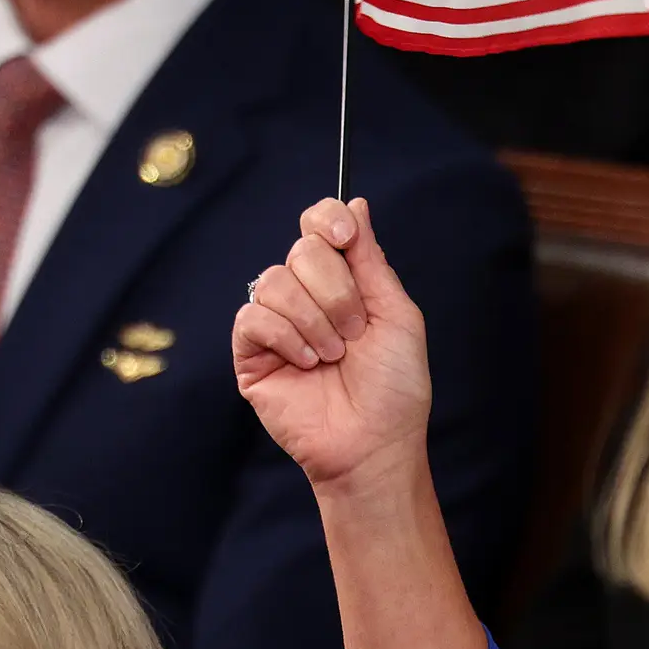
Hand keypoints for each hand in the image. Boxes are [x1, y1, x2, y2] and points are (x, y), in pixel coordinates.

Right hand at [234, 197, 434, 497]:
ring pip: (275, 281)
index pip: (318, 226)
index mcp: (342, 282)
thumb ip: (371, 260)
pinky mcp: (251, 354)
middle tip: (354, 333)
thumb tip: (355, 203)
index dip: (327, 220)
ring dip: (314, 320)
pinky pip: (254, 317)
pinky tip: (306, 364)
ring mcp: (277, 325)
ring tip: (332, 356)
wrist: (374, 445)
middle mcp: (306, 297)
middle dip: (337, 291)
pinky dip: (286, 337)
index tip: (346, 236)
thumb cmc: (394, 389)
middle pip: (302, 250)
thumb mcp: (396, 316)